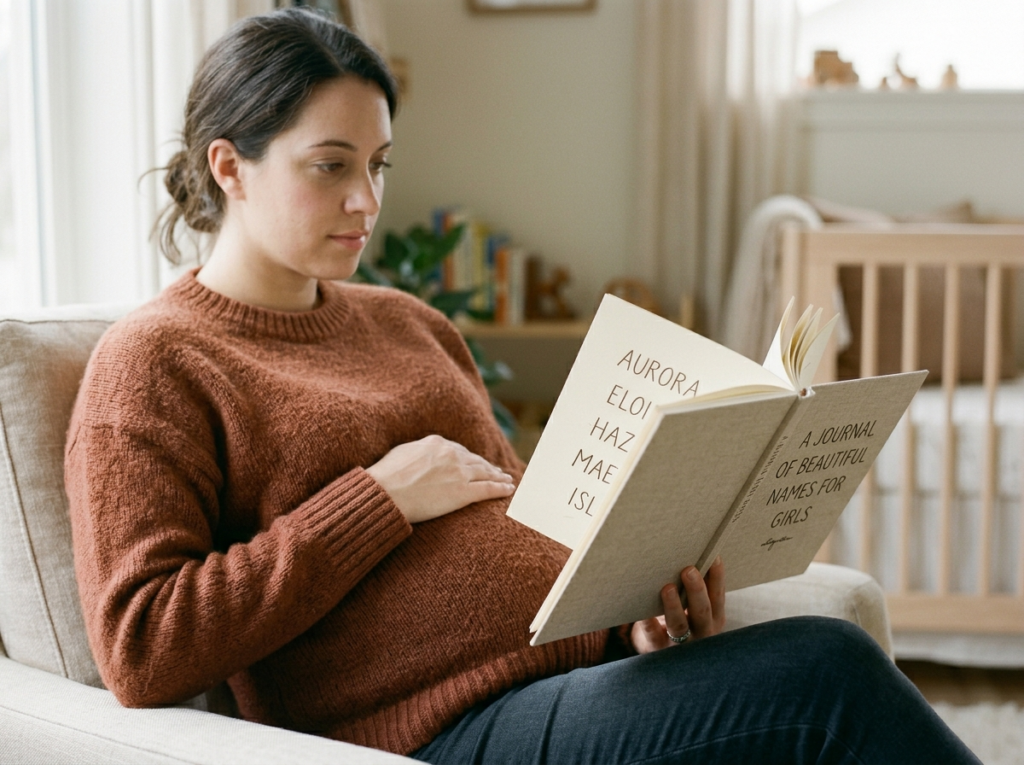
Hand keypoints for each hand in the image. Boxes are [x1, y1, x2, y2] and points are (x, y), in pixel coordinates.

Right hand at [366, 434, 515, 523]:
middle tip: (497, 471)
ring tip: (506, 479)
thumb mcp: (402, 453)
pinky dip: (501, 489)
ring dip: (498, 476)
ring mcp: (459, 473)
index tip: (476, 462)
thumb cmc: (386, 475)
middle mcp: (451, 455)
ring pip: (485, 473)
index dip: (469, 458)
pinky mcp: (463, 492)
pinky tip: (509, 489)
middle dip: (487, 466)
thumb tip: (420, 455)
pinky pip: (488, 489)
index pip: (459, 450)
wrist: (386, 492)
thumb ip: (418, 452)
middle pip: (475, 460)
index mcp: (436, 443)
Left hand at [630, 556, 725, 653]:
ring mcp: (680, 644)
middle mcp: (702, 633)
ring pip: (679, 625)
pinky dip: (648, 622)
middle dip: (696, 590)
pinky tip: (643, 611)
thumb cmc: (680, 616)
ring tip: (667, 588)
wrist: (657, 648)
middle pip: (702, 612)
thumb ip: (696, 586)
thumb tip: (691, 550)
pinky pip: (652, 634)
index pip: (718, 596)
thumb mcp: (693, 605)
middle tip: (689, 570)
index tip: (714, 556)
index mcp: (714, 618)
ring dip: (674, 606)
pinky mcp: (657, 648)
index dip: (717, 577)